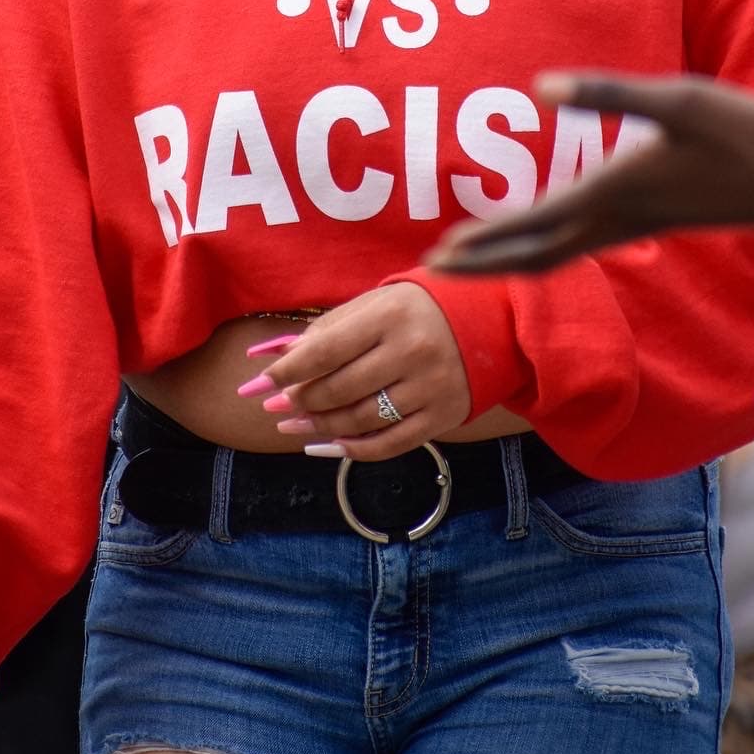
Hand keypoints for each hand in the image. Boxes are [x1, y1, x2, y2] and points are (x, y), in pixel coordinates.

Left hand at [240, 284, 469, 459]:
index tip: (262, 383)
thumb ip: (327, 329)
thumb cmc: (419, 307)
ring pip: (361, 420)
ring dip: (320, 428)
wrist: (491, 321)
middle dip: (300, 401)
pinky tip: (328, 444)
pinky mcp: (443, 416)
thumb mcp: (375, 304)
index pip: (326, 350)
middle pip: (340, 389)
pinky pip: (390, 443)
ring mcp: (430, 387)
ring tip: (294, 427)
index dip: (289, 370)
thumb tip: (275, 356)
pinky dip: (354, 449)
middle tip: (276, 407)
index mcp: (390, 315)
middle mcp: (411, 352)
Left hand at [426, 71, 753, 274]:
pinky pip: (579, 244)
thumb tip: (540, 88)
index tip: (439, 255)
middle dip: (483, 263)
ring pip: (556, 253)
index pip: (533, 226)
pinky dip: (543, 247)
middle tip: (430, 270)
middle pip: (536, 254)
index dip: (485, 241)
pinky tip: (537, 234)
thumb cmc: (743, 135)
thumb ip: (608, 94)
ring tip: (469, 255)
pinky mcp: (648, 220)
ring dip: (508, 256)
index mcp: (614, 192)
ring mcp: (634, 225)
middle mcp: (617, 219)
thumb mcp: (678, 99)